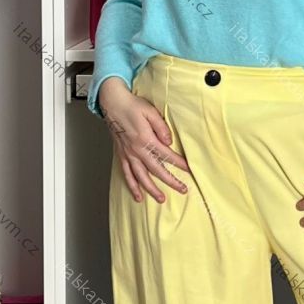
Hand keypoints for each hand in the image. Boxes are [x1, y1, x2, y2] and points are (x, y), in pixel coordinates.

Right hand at [99, 76, 191, 203]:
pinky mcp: (122, 155)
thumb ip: (161, 127)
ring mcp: (128, 154)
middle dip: (171, 181)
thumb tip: (169, 141)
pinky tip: (138, 196)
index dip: (179, 164)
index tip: (190, 171)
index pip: (167, 155)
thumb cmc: (132, 106)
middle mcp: (136, 150)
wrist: (113, 104)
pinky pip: (127, 175)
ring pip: (141, 177)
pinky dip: (132, 186)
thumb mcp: (151, 111)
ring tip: (161, 199)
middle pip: (156, 170)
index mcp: (145, 139)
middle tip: (183, 189)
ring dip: (152, 190)